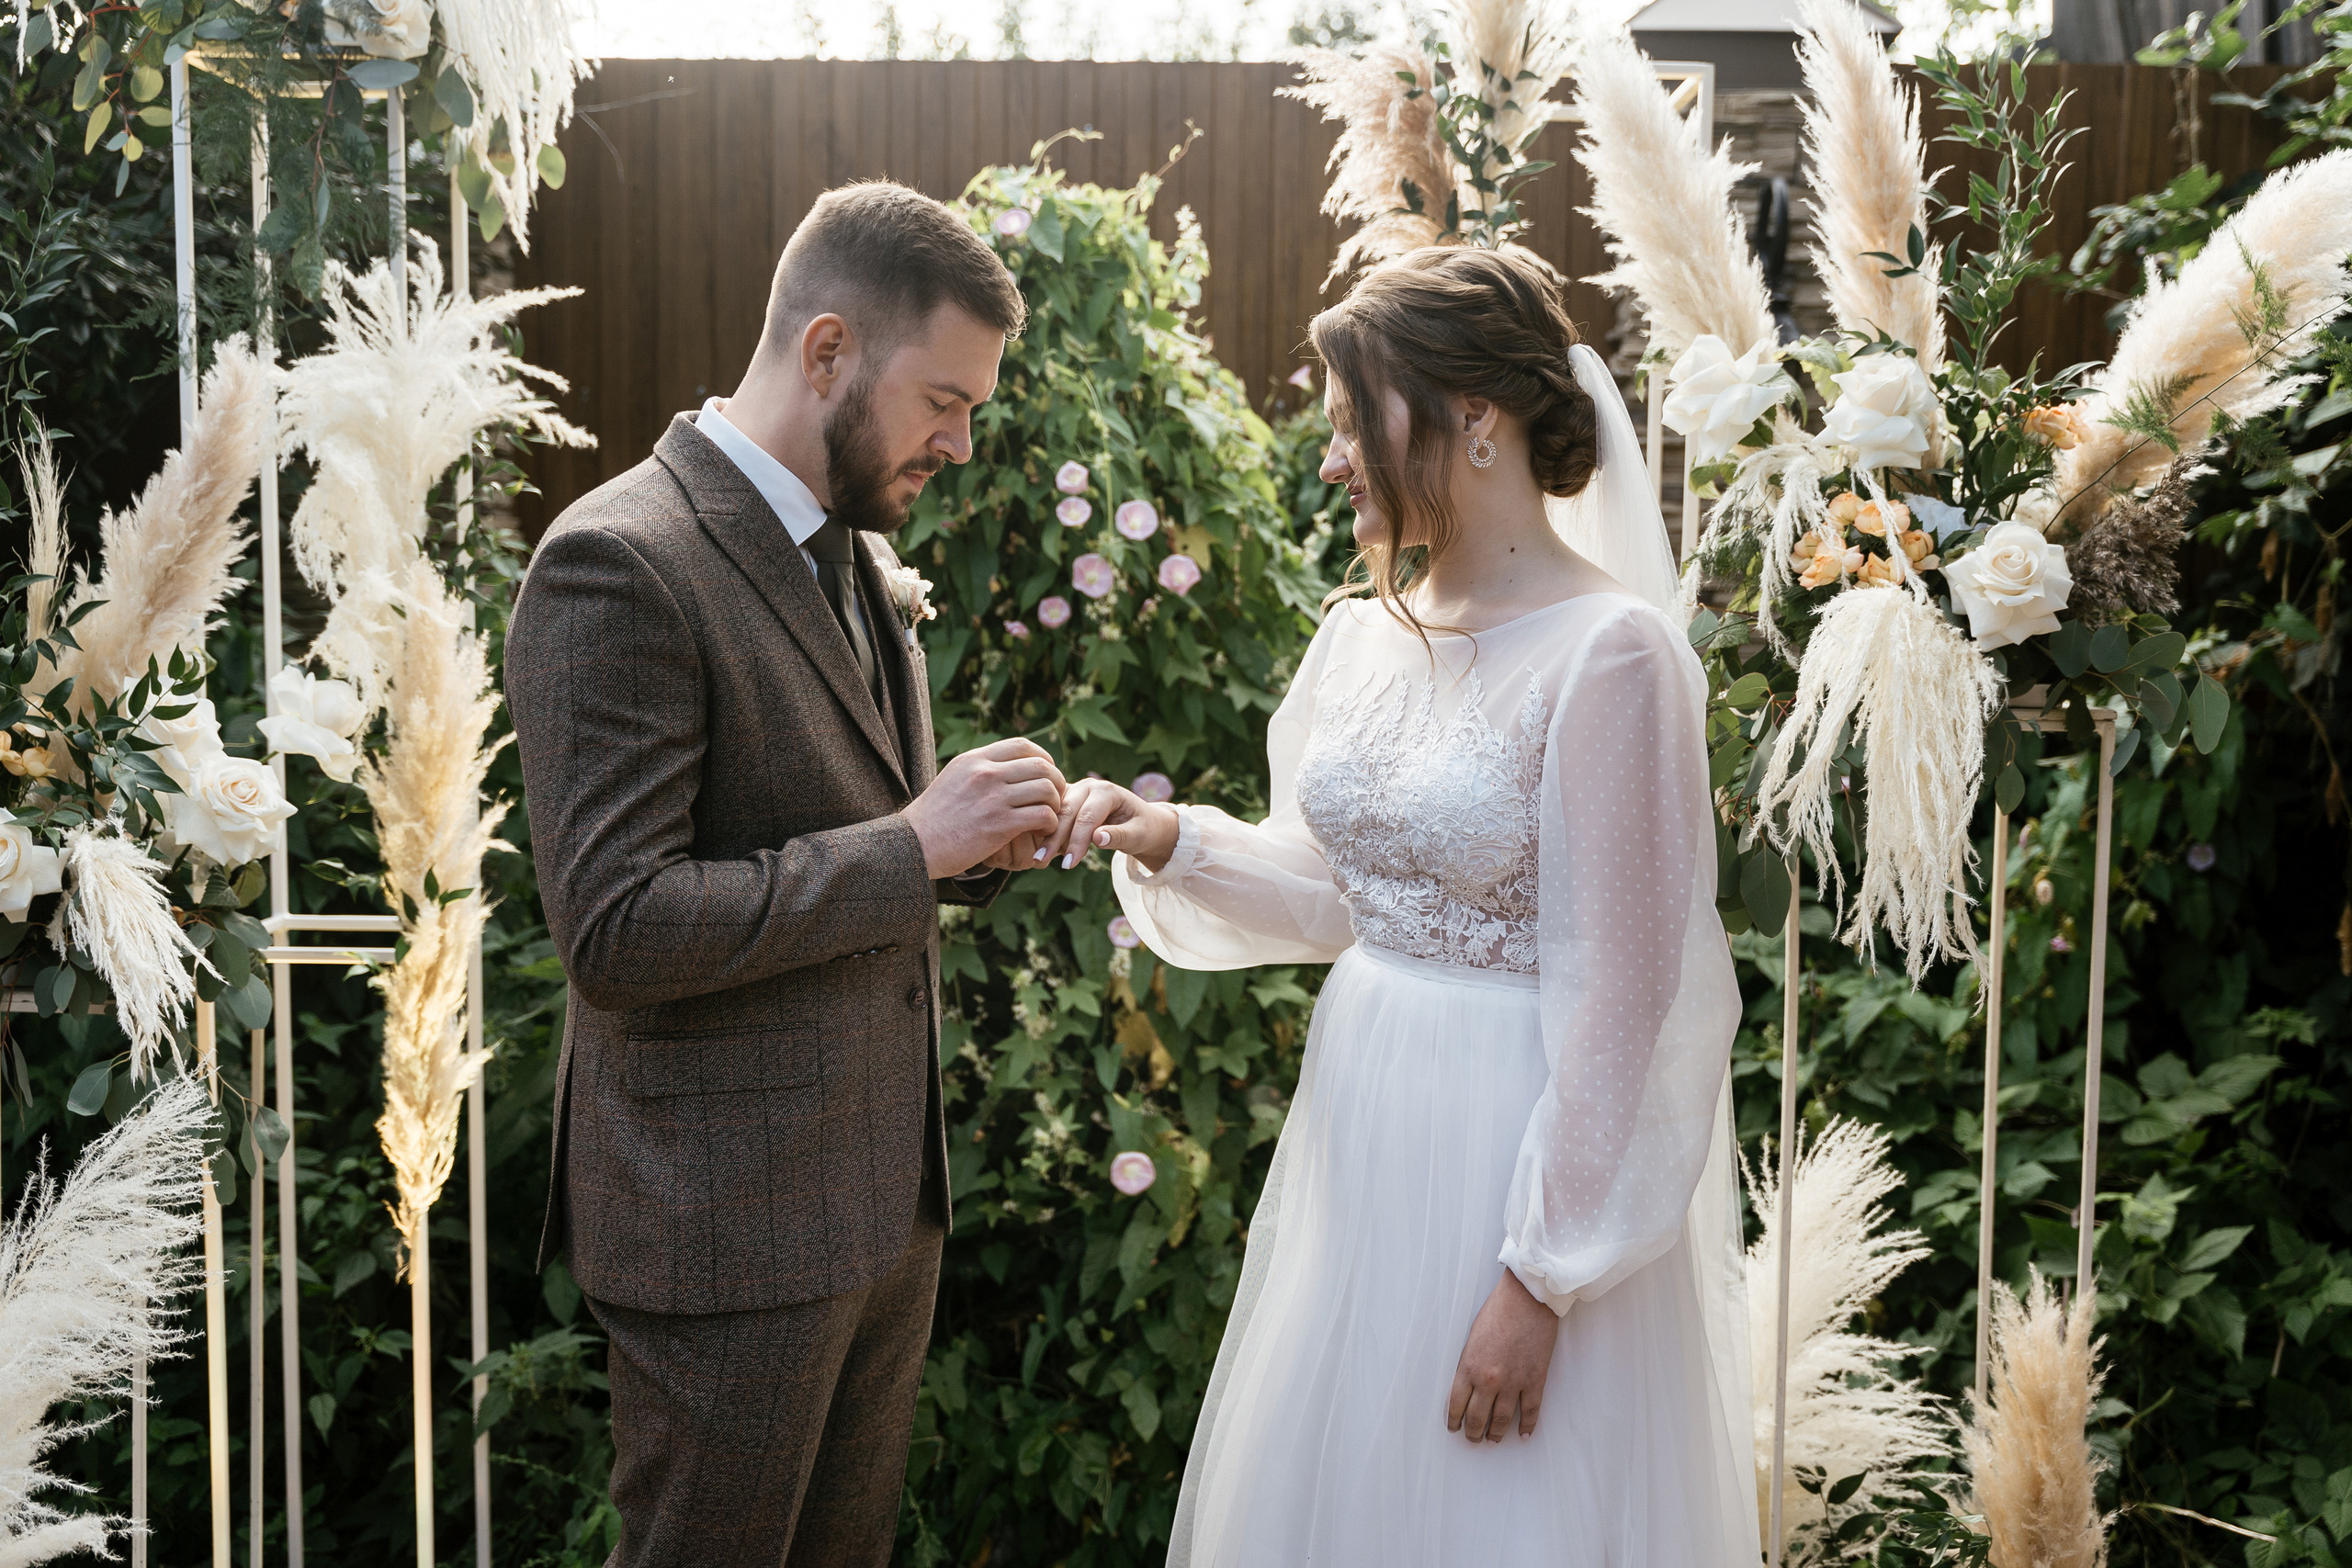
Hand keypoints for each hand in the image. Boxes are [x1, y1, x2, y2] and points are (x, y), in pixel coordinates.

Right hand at [903, 738, 1066, 879]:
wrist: (915, 845)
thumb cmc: (934, 818)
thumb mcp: (953, 779)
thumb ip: (979, 769)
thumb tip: (1005, 764)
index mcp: (974, 759)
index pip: (1022, 745)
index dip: (1043, 758)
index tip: (1046, 774)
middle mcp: (985, 773)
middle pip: (1041, 766)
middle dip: (1055, 781)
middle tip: (1054, 798)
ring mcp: (994, 798)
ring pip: (1046, 789)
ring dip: (1055, 804)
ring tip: (1049, 817)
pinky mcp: (1000, 825)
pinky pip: (1043, 815)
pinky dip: (1050, 824)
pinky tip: (1042, 832)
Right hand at [1038, 776, 1181, 872]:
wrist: (1143, 823)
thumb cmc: (1143, 829)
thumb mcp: (1138, 835)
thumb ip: (1119, 836)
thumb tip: (1097, 838)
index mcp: (1107, 791)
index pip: (1086, 817)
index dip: (1076, 842)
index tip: (1068, 865)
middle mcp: (1089, 786)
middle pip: (1066, 812)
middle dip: (1054, 838)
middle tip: (1041, 861)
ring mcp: (1076, 790)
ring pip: (1056, 812)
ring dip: (1046, 834)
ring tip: (1037, 858)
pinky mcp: (1068, 799)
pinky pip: (1053, 813)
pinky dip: (1047, 830)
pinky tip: (1041, 848)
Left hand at [1446, 1270, 1559, 1443]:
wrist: (1528, 1299)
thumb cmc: (1497, 1311)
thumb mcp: (1472, 1338)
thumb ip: (1469, 1364)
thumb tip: (1469, 1386)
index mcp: (1469, 1367)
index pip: (1456, 1405)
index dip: (1454, 1421)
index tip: (1454, 1428)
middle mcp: (1489, 1380)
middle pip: (1477, 1418)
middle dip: (1473, 1432)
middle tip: (1473, 1439)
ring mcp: (1514, 1382)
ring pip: (1502, 1420)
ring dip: (1496, 1434)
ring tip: (1492, 1441)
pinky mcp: (1535, 1380)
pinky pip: (1530, 1411)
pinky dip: (1527, 1426)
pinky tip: (1523, 1435)